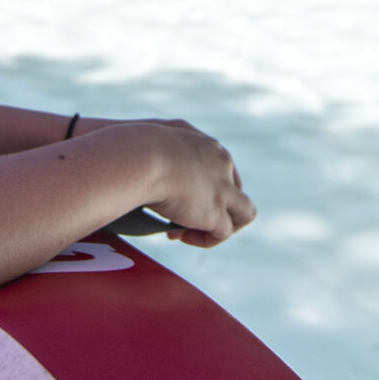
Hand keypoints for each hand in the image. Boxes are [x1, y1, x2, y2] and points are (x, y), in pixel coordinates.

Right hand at [139, 119, 256, 247]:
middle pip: (234, 190)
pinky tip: (181, 237)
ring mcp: (222, 189)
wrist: (140, 157)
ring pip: (243, 213)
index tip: (177, 198)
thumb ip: (158, 152)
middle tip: (182, 218)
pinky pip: (224, 233)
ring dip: (219, 226)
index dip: (202, 189)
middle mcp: (222, 164)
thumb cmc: (134, 149)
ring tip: (189, 233)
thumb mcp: (151, 140)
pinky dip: (206, 239)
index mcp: (208, 146)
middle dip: (211, 208)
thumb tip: (148, 164)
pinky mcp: (215, 212)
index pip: (221, 170)